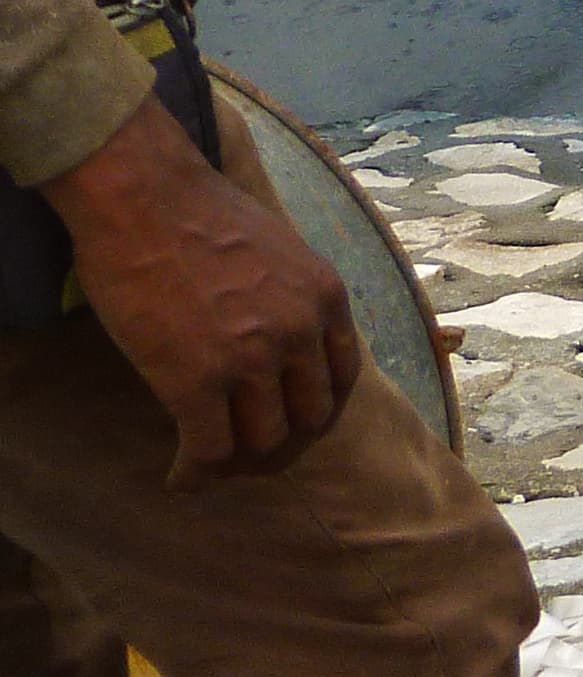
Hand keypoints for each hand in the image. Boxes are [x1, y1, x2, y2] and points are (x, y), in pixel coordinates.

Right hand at [39, 93, 361, 485]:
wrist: (146, 198)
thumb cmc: (201, 213)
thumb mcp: (280, 248)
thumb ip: (292, 293)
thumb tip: (285, 332)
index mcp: (325, 296)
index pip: (343, 375)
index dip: (315, 403)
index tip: (289, 415)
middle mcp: (300, 331)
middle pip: (307, 416)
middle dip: (279, 436)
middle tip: (247, 445)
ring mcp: (250, 360)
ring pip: (261, 441)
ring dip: (238, 458)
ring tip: (212, 461)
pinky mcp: (195, 383)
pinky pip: (209, 451)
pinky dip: (195, 473)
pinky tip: (180, 477)